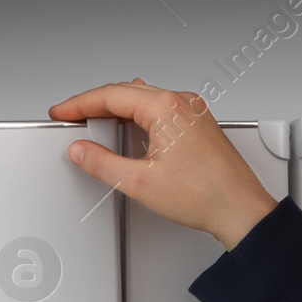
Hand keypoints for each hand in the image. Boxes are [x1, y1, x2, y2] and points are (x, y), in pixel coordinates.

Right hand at [50, 79, 278, 249]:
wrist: (239, 209)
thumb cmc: (204, 194)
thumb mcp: (139, 182)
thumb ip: (102, 163)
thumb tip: (81, 151)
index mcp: (166, 108)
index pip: (111, 95)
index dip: (79, 104)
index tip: (62, 112)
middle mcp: (182, 102)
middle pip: (126, 92)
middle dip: (94, 104)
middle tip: (71, 117)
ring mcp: (192, 111)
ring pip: (143, 98)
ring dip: (116, 108)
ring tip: (93, 123)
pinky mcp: (198, 124)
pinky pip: (160, 108)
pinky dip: (137, 115)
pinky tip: (127, 130)